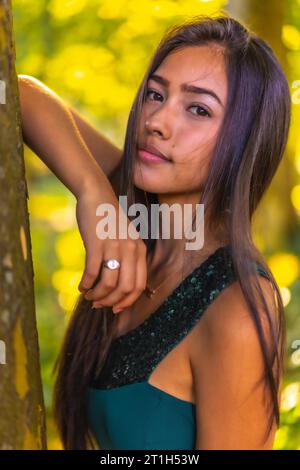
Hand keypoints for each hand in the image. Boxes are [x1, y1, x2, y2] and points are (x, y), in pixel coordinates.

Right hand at [76, 187, 147, 313]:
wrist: (96, 196)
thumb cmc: (109, 220)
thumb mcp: (126, 238)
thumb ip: (127, 259)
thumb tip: (117, 287)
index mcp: (139, 250)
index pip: (139, 285)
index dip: (127, 301)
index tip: (115, 309)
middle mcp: (130, 250)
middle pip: (125, 288)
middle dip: (111, 301)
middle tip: (99, 304)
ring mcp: (114, 247)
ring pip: (108, 283)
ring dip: (97, 295)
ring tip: (88, 296)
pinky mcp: (96, 244)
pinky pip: (92, 272)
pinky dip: (86, 284)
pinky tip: (81, 286)